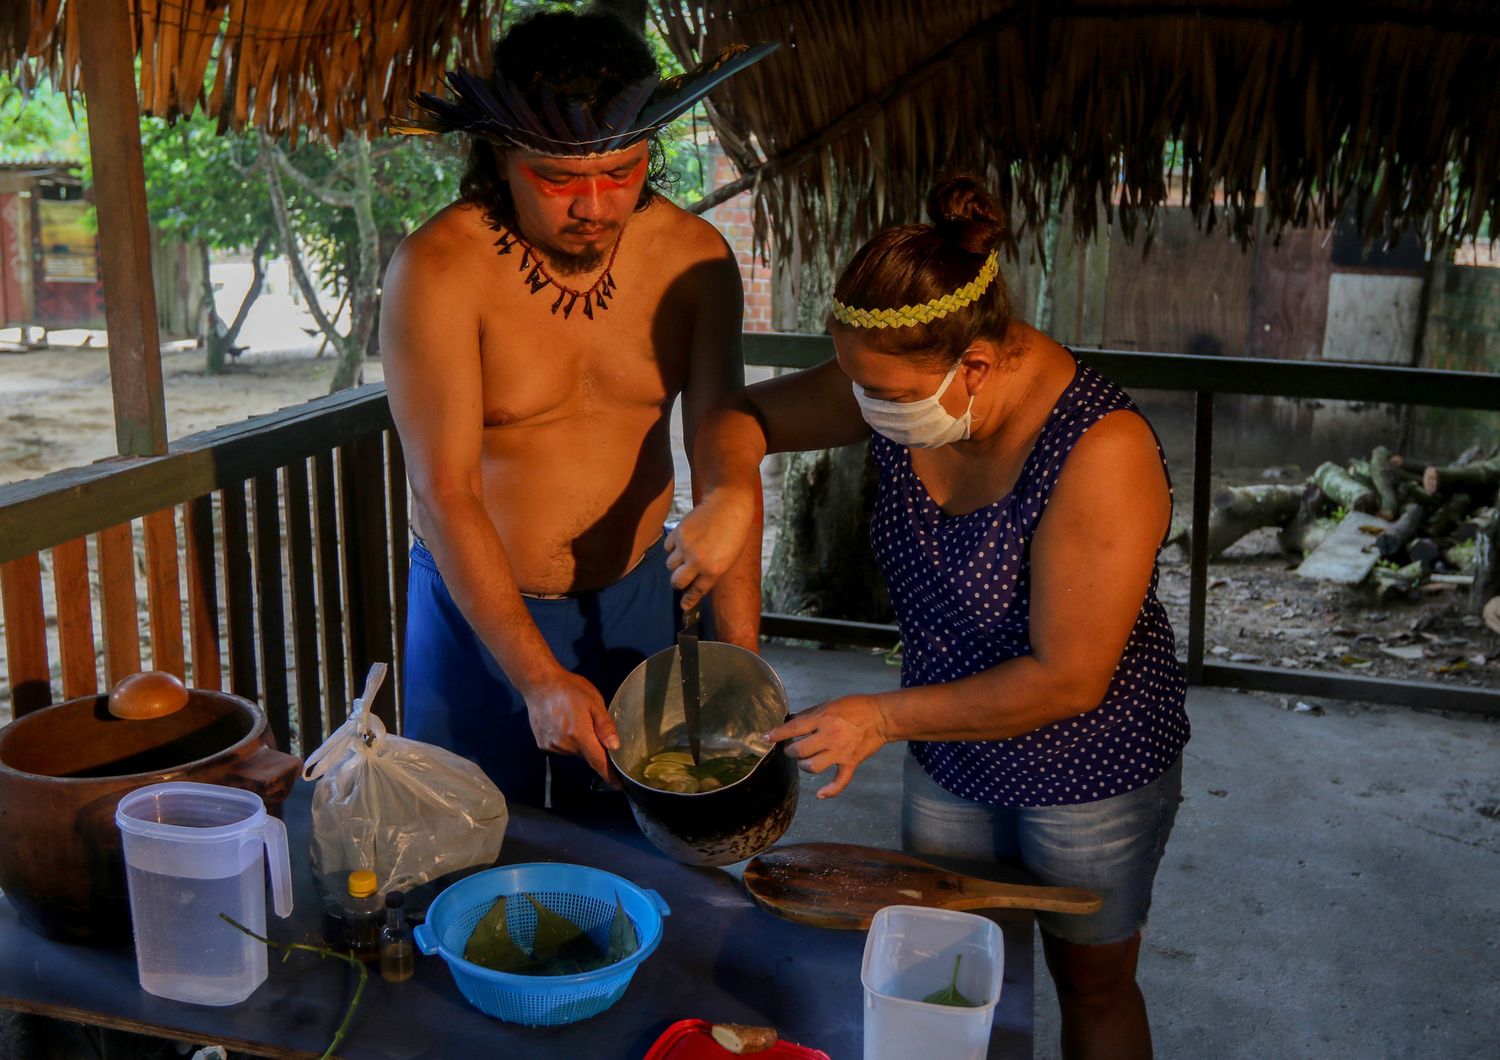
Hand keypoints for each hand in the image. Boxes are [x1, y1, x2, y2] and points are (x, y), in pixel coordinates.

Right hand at [521, 669, 620, 784]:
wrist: (540, 684)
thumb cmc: (569, 689)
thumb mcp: (594, 702)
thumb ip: (605, 726)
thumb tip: (615, 747)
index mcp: (580, 735)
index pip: (598, 761)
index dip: (609, 775)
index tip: (618, 785)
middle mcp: (564, 745)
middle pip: (586, 754)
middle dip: (592, 743)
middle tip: (588, 721)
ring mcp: (551, 746)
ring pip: (573, 751)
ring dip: (577, 741)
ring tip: (572, 718)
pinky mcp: (542, 744)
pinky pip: (560, 747)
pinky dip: (565, 739)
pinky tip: (561, 722)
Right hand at [665, 488, 755, 611]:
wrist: (728, 504)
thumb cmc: (734, 532)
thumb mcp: (729, 558)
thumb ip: (712, 571)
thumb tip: (697, 582)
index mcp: (714, 570)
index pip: (696, 591)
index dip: (689, 600)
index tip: (684, 605)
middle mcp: (697, 561)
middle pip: (676, 582)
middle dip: (678, 583)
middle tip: (680, 579)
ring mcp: (686, 547)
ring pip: (669, 565)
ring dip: (675, 563)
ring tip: (684, 554)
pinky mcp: (678, 533)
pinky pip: (667, 548)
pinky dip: (672, 547)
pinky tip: (682, 541)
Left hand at [766, 694, 888, 798]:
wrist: (881, 717)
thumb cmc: (855, 706)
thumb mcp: (829, 704)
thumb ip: (810, 714)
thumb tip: (792, 721)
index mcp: (824, 719)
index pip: (794, 728)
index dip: (778, 734)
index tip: (766, 737)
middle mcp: (830, 736)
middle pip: (800, 750)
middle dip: (791, 751)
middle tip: (792, 748)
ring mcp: (840, 752)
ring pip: (813, 767)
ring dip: (804, 765)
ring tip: (804, 761)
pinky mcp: (851, 763)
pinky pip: (839, 782)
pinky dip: (829, 791)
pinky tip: (820, 794)